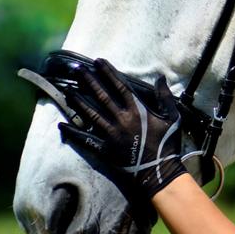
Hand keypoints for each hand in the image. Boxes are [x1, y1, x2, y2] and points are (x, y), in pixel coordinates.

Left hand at [58, 57, 185, 198]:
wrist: (159, 172)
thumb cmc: (168, 144)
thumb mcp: (173, 118)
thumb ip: (165, 97)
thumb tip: (160, 77)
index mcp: (137, 111)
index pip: (119, 86)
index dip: (108, 73)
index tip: (98, 61)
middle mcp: (121, 120)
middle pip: (101, 96)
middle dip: (89, 81)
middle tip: (76, 69)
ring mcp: (111, 135)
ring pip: (91, 114)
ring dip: (79, 102)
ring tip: (68, 91)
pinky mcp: (105, 150)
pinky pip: (86, 139)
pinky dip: (74, 133)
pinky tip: (62, 125)